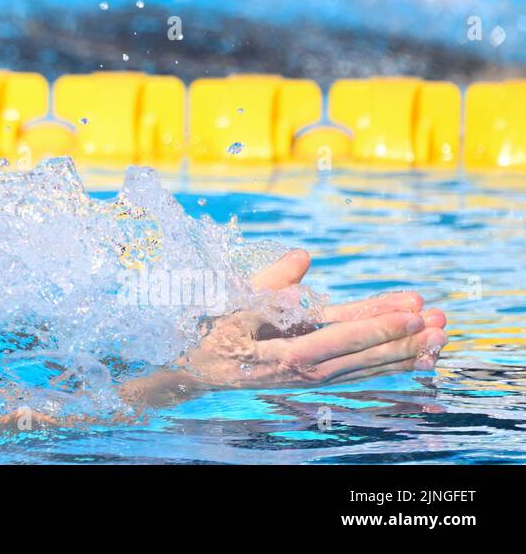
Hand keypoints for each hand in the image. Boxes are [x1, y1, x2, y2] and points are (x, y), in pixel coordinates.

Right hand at [173, 249, 447, 392]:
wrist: (195, 369)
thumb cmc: (212, 330)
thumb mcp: (232, 301)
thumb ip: (269, 282)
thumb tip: (302, 257)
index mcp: (283, 354)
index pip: (339, 338)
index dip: (377, 325)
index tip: (411, 312)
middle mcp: (304, 373)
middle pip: (362, 357)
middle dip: (403, 341)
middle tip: (440, 324)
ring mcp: (311, 378)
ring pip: (365, 367)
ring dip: (404, 354)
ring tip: (440, 337)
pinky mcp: (314, 376)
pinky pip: (357, 372)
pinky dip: (388, 365)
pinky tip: (414, 357)